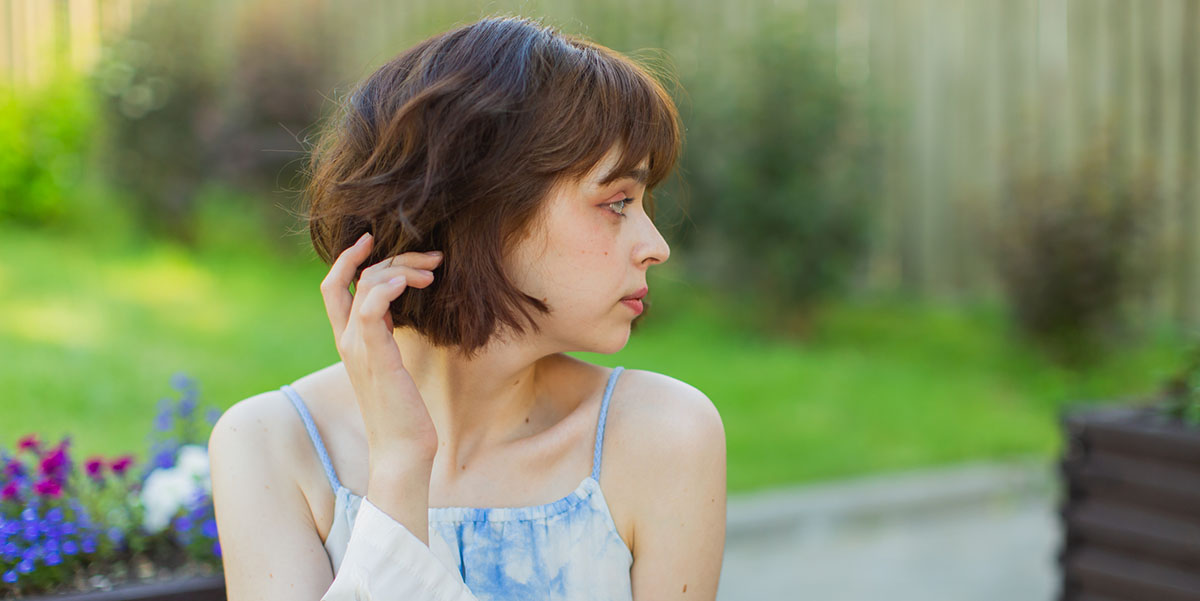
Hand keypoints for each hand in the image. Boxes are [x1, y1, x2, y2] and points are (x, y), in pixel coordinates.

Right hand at [320, 232, 443, 459]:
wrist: (402, 450)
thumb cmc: (404, 410)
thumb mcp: (393, 363)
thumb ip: (387, 335)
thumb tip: (401, 308)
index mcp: (349, 340)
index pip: (334, 286)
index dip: (348, 257)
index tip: (371, 238)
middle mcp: (347, 340)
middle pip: (357, 277)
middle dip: (394, 257)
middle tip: (432, 259)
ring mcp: (359, 348)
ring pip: (367, 284)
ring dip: (402, 268)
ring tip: (433, 273)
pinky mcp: (377, 357)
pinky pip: (371, 308)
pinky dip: (388, 287)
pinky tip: (410, 283)